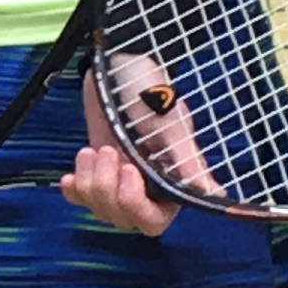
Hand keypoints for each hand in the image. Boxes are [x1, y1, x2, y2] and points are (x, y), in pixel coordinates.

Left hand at [62, 61, 186, 236]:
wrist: (118, 66)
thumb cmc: (150, 89)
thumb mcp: (171, 124)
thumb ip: (188, 162)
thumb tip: (214, 194)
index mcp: (169, 180)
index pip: (154, 221)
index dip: (136, 206)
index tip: (130, 172)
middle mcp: (146, 186)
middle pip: (123, 218)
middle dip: (109, 191)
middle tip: (109, 151)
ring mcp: (119, 180)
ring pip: (100, 209)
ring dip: (92, 182)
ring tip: (96, 150)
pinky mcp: (97, 169)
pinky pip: (81, 198)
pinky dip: (75, 189)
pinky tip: (73, 175)